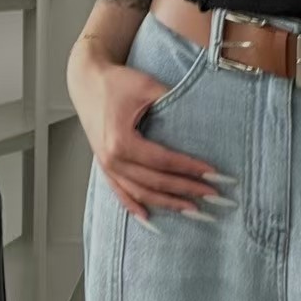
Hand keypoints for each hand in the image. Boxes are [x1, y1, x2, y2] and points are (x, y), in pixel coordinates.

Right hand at [67, 39, 224, 219]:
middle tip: (213, 195)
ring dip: (169, 203)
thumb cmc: (116, 83)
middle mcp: (112, 159)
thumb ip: (172, 102)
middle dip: (187, 190)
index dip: (190, 169)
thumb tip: (202, 119)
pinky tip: (150, 219)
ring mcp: (107, 166)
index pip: (164, 161)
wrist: (86, 82)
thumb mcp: (146, 86)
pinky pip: (121, 194)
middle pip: (156, 182)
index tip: (214, 174)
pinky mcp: (105, 168)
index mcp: (121, 141)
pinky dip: (135, 207)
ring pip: (142, 193)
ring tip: (194, 210)